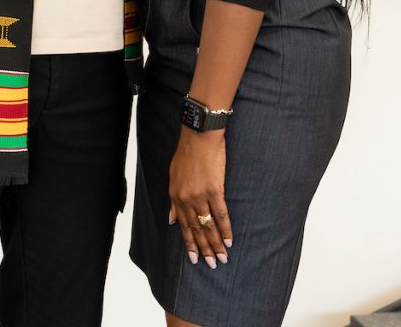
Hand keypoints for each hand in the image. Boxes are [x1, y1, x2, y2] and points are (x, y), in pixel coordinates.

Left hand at [168, 127, 231, 268]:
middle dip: (205, 249)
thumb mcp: (173, 176)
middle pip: (197, 229)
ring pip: (209, 225)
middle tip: (212, 265)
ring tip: (222, 258)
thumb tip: (170, 220)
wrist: (198, 136)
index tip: (195, 259)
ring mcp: (200, 195)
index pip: (183, 226)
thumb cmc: (186, 153)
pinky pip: (221, 214)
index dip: (190, 243)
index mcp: (175, 196)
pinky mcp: (215, 190)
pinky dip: (226, 229)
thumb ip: (173, 200)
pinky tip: (229, 240)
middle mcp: (186, 199)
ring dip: (217, 243)